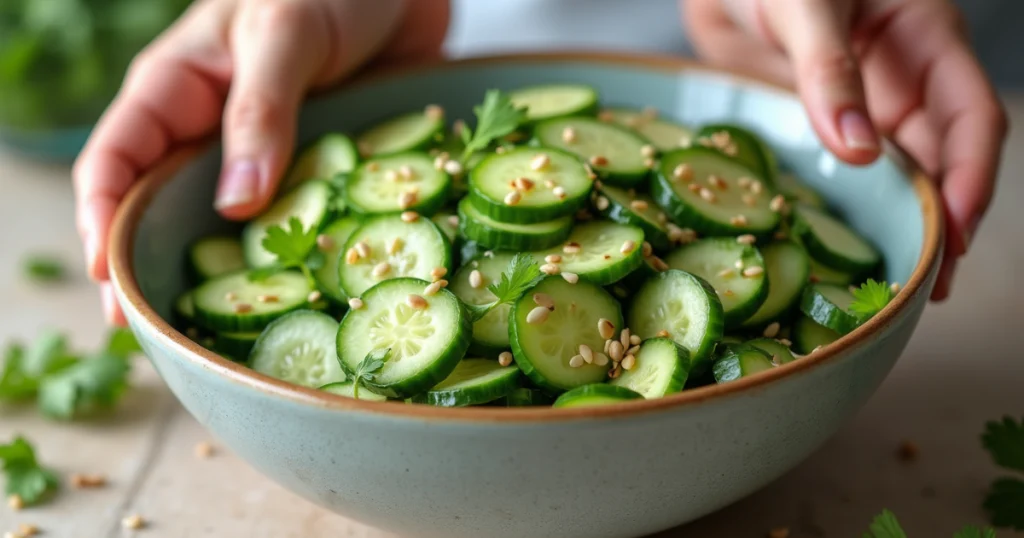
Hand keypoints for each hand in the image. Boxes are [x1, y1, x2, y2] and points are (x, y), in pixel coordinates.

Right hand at [73, 0, 449, 323]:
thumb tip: (237, 205)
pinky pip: (299, 218)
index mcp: (178, 87)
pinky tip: (302, 295)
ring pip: (230, 225)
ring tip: (220, 334)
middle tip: (152, 334)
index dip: (102, 223)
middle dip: (151, 268)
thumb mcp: (285, 32)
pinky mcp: (317, 167)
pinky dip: (297, 254)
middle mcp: (212, 130)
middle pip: (163, 209)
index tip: (108, 282)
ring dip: (226, 274)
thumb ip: (260, 110)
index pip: (116, 162)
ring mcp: (266, 154)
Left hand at [685, 0, 1008, 299]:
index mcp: (925, 42)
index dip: (972, 179)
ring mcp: (859, 109)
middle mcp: (901, 83)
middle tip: (926, 288)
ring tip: (894, 287)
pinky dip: (845, 214)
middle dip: (942, 225)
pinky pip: (838, 175)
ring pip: (894, 178)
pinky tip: (839, 252)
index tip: (956, 234)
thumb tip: (859, 153)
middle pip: (941, 162)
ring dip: (898, 229)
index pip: (972, 119)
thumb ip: (830, 71)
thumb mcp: (806, 5)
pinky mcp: (815, 126)